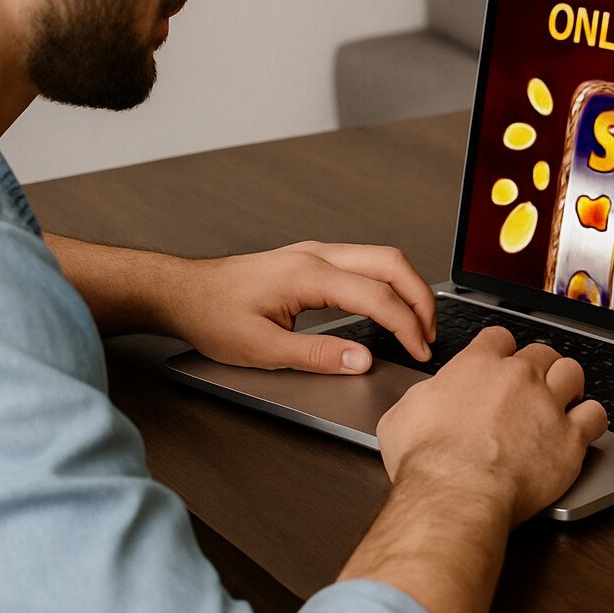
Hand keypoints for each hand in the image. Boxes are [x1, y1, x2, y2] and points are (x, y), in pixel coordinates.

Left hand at [162, 241, 435, 373]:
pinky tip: (388, 306)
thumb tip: (361, 360)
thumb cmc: (212, 315)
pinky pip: (364, 262)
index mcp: (308, 274)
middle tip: (430, 333)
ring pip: (380, 257)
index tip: (418, 351)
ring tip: (416, 322)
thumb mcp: (263, 348)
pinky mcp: (311, 259)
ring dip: (406, 287)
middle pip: (391, 262)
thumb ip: (318, 354)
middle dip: (420, 297)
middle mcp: (317, 255)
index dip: (405, 326)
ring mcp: (315, 253)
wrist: (183, 292)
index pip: (377, 296)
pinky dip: (387, 283)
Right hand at [375, 327, 607, 524]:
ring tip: (562, 398)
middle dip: (537, 366)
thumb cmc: (427, 461)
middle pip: (541, 352)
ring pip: (572, 373)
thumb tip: (426, 400)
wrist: (454, 494)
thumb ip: (423, 397)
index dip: (500, 349)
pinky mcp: (570, 439)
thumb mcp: (401, 415)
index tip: (501, 362)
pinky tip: (583, 428)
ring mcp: (547, 405)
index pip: (499, 337)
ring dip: (568, 384)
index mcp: (477, 366)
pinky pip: (596, 415)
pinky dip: (591, 419)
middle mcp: (517, 377)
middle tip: (531, 386)